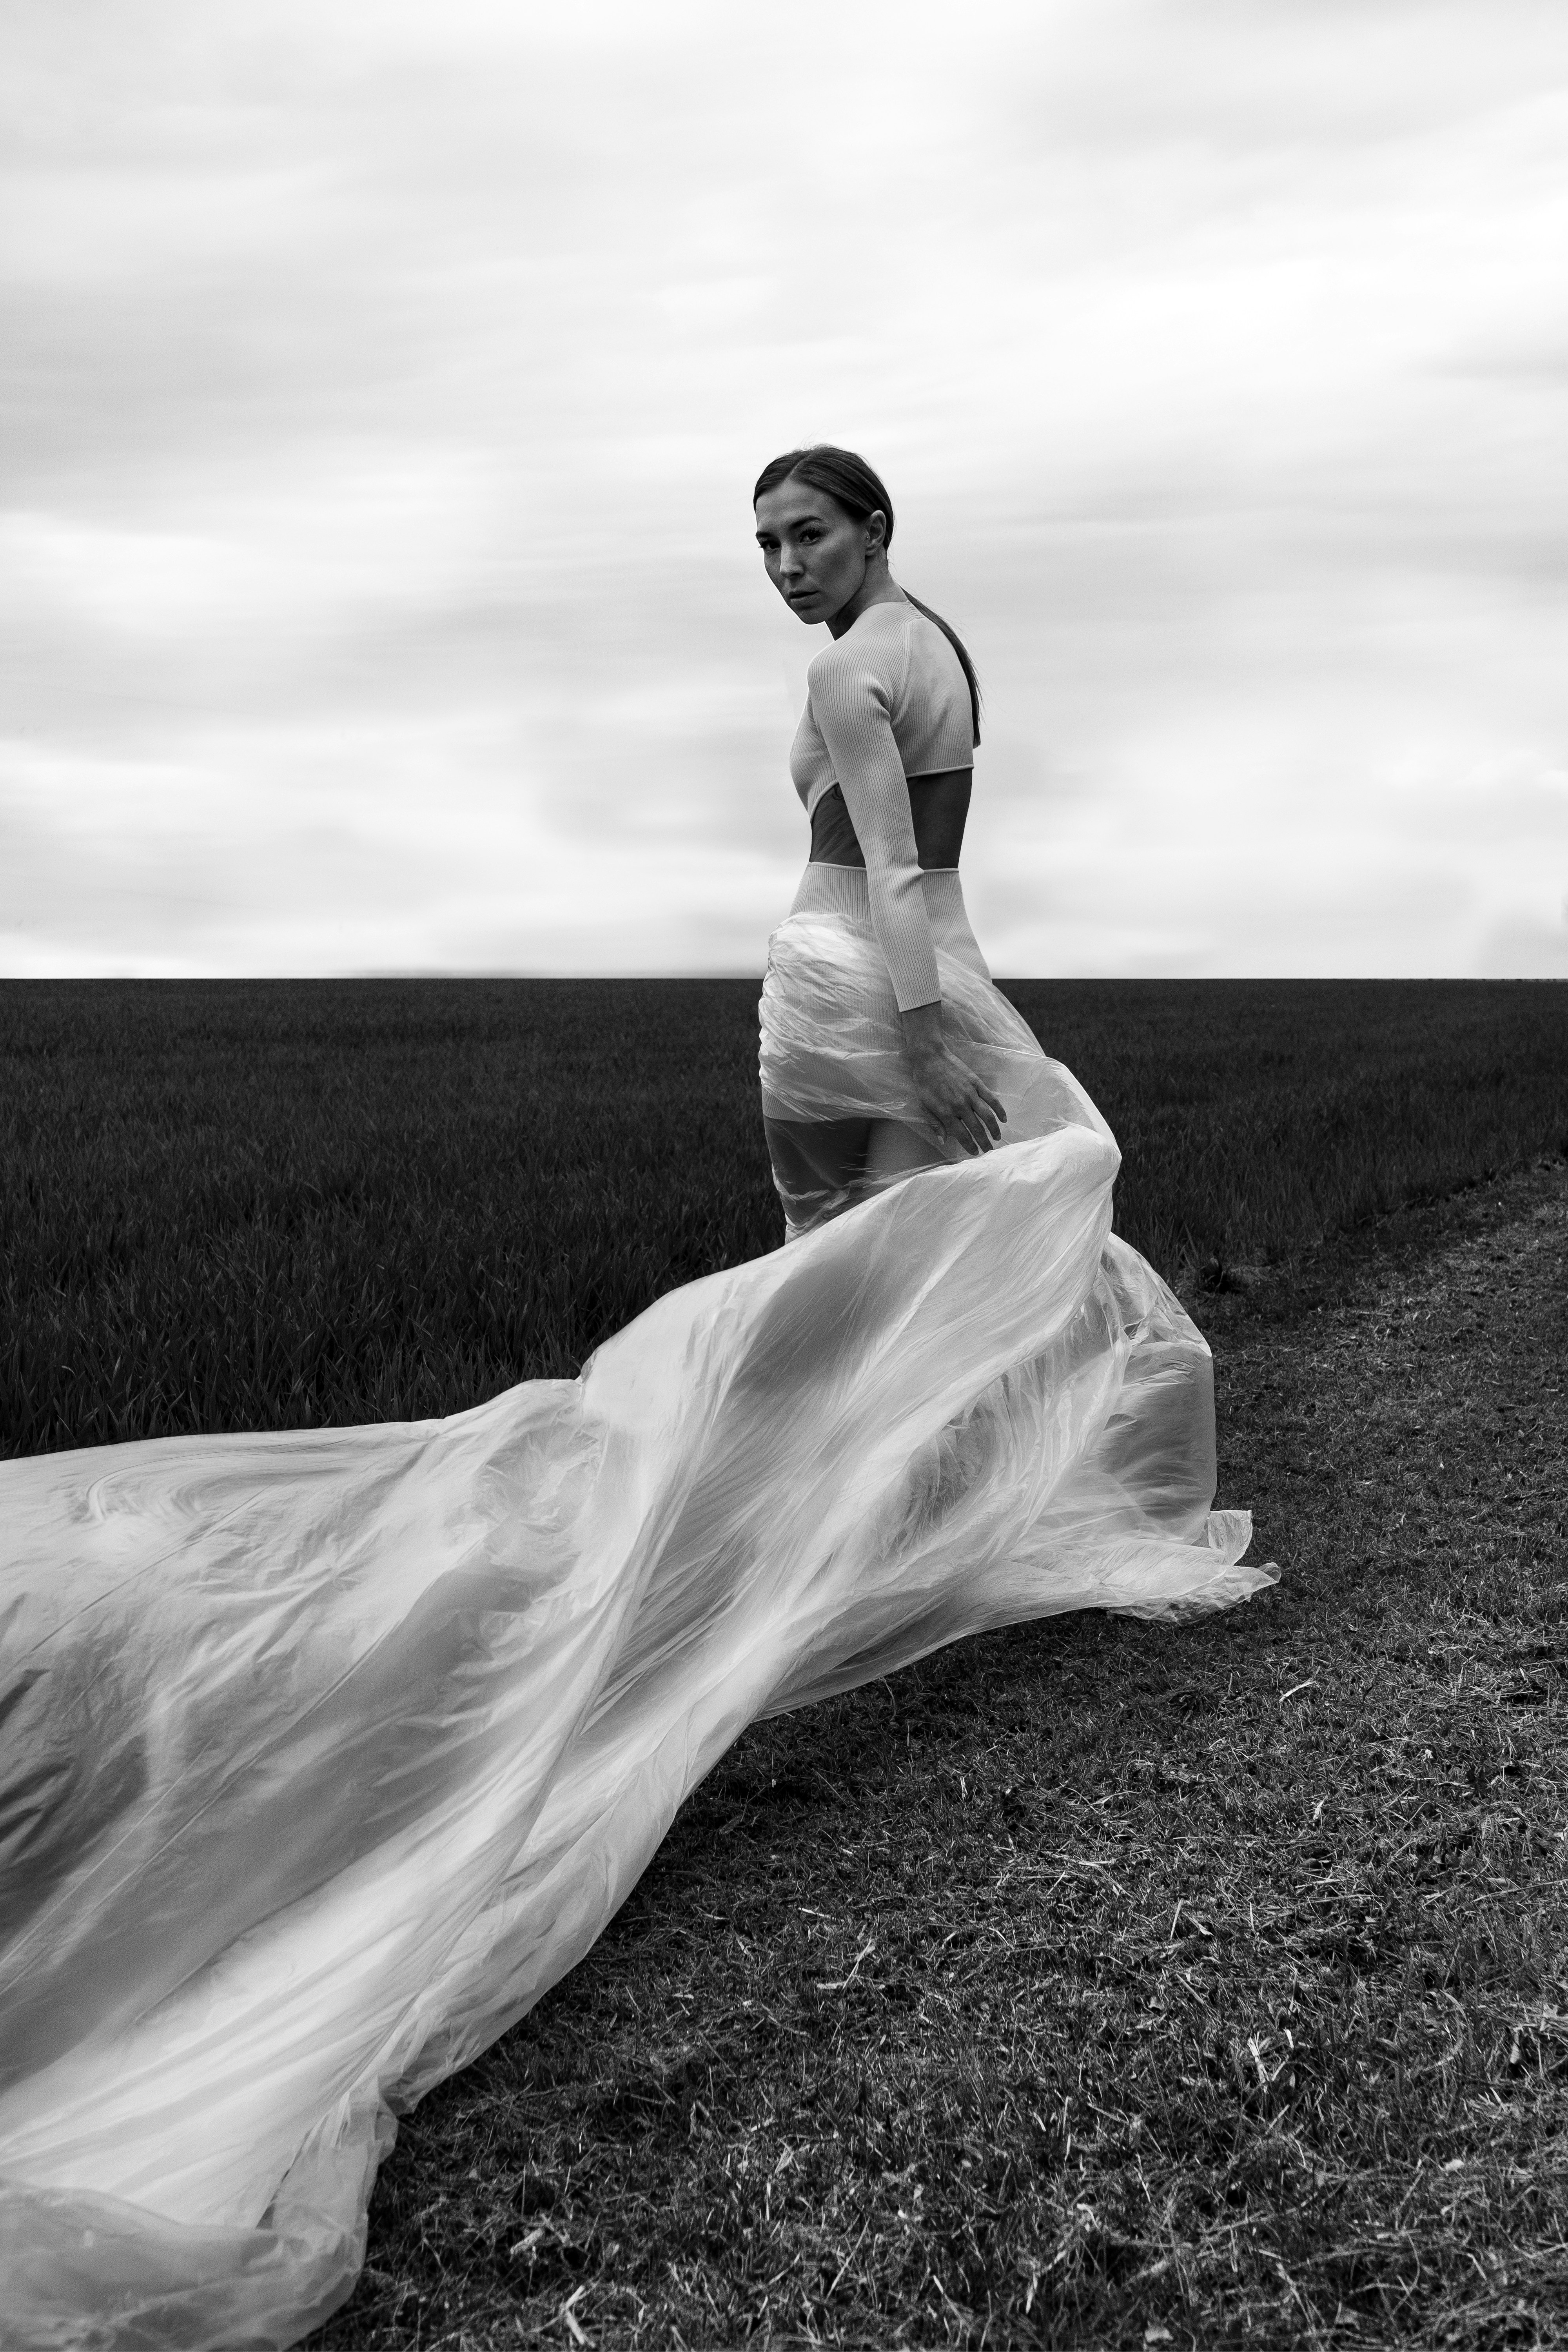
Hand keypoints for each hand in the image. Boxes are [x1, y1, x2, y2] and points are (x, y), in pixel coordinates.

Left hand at [900, 1002, 1007, 1156]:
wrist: (930, 1058)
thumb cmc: (924, 1082)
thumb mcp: (924, 1105)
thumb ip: (935, 1124)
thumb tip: (944, 1141)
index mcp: (946, 1113)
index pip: (962, 1135)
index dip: (970, 1146)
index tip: (975, 1153)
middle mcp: (960, 1106)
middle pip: (977, 1129)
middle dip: (984, 1142)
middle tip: (989, 1150)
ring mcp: (970, 1095)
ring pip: (987, 1116)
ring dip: (994, 1129)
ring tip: (997, 1137)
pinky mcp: (977, 1084)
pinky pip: (992, 1099)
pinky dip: (999, 1110)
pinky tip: (1003, 1119)